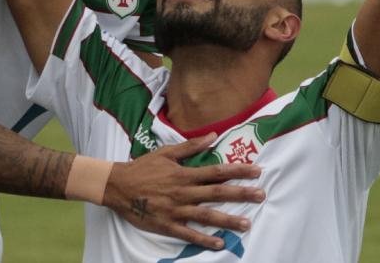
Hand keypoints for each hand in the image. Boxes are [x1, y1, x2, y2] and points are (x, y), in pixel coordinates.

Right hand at [103, 133, 264, 250]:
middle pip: (217, 193)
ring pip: (206, 215)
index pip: (217, 171)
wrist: (117, 186)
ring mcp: (176, 210)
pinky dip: (204, 240)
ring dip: (228, 220)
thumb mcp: (166, 153)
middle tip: (261, 195)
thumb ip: (191, 146)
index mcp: (184, 174)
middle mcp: (183, 192)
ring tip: (247, 223)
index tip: (257, 171)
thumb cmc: (142, 167)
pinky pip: (188, 234)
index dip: (238, 170)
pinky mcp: (167, 225)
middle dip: (241, 194)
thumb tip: (213, 135)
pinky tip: (219, 244)